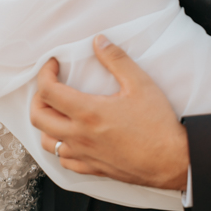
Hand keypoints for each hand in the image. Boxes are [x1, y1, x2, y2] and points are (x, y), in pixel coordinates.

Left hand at [31, 35, 188, 189]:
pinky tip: (71, 137)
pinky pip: (64, 160)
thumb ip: (116, 60)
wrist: (172, 161)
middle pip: (38, 116)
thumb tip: (99, 42)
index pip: (48, 91)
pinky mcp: (92, 168)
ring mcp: (84, 155)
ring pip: (46, 141)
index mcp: (88, 113)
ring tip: (57, 111)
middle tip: (50, 86)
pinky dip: (60, 146)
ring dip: (46, 123)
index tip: (53, 65)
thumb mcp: (140, 84)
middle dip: (38, 97)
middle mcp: (80, 136)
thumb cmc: (158, 126)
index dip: (45, 73)